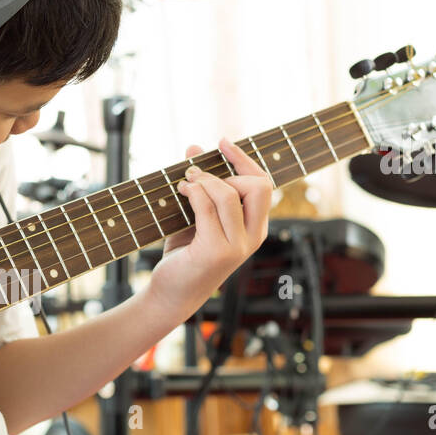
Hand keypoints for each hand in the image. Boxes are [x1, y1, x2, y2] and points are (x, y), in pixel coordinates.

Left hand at [147, 138, 272, 318]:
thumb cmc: (185, 254)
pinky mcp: (216, 252)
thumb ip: (201, 184)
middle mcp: (253, 237)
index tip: (222, 142)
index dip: (244, 159)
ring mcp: (237, 246)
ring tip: (185, 183)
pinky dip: (194, 193)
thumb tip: (193, 147)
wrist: (171, 293)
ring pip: (229, 194)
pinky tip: (181, 192)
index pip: (263, 184)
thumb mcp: (196, 216)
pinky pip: (207, 208)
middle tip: (197, 174)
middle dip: (227, 172)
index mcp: (256, 227)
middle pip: (257, 186)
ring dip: (204, 181)